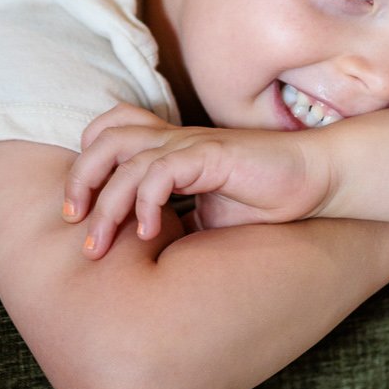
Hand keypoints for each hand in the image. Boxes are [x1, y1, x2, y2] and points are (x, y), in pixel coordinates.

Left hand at [65, 104, 333, 256]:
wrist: (314, 179)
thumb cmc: (264, 199)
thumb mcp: (206, 215)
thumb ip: (173, 221)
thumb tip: (139, 256)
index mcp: (170, 147)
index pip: (111, 131)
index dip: (86, 162)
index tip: (79, 211)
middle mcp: (175, 139)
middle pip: (104, 139)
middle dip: (79, 180)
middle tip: (74, 222)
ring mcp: (192, 144)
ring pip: (126, 159)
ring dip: (106, 204)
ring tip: (100, 244)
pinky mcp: (211, 154)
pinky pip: (162, 170)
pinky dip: (145, 203)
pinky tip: (148, 233)